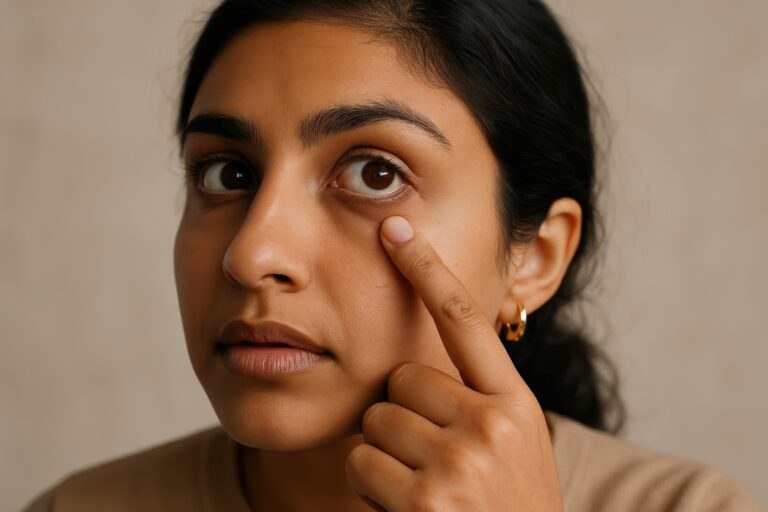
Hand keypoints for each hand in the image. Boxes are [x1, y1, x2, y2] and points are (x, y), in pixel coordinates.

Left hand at [345, 216, 563, 510]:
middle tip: (434, 462)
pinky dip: (372, 485)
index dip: (428, 270)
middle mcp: (493, 423)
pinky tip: (409, 510)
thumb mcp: (516, 449)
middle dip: (404, 416)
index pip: (465, 321)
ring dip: (387, 454)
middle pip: (402, 379)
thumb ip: (481, 401)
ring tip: (427, 490)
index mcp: (517, 405)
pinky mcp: (425, 497)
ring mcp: (461, 460)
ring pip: (377, 420)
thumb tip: (420, 365)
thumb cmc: (509, 509)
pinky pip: (362, 460)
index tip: (397, 229)